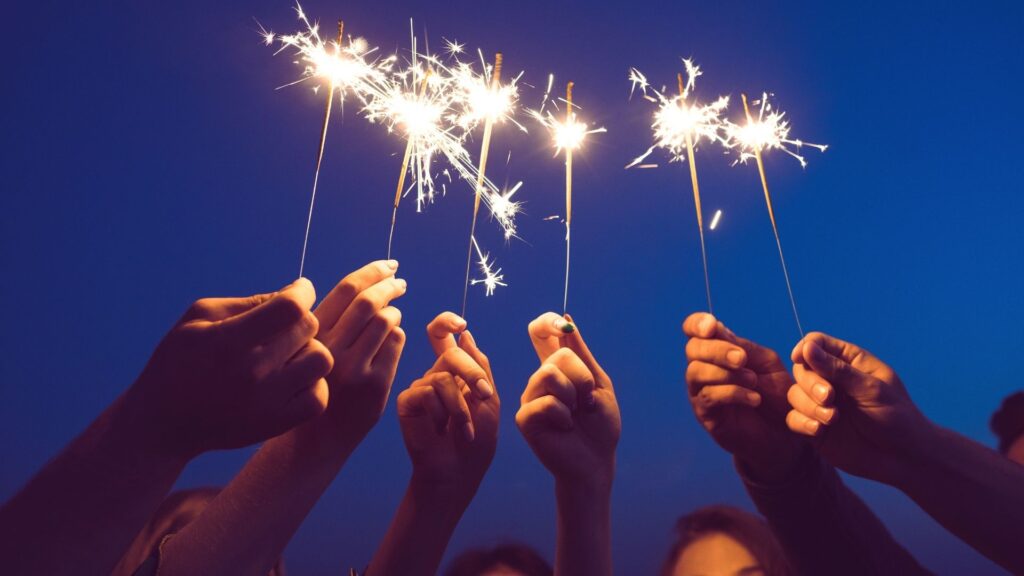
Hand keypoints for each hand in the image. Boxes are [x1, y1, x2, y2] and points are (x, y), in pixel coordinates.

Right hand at [128, 278, 332, 457]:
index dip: (302, 291)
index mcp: (229, 341)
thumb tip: (293, 293)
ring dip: (309, 350)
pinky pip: (319, 397)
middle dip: (300, 319)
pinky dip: (313, 384)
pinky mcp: (275, 424)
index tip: (299, 290)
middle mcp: (252, 372)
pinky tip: (293, 379)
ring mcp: (267, 402)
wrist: (162, 424)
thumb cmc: (178, 361)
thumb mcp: (198, 319)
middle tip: (282, 327)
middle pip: (308, 328)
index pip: (289, 308)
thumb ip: (247, 302)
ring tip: (288, 354)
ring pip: (321, 360)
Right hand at [314, 260, 407, 439]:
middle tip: (400, 281)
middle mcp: (330, 349)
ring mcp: (354, 368)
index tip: (388, 265)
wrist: (318, 436)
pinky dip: (397, 334)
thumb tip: (367, 282)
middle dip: (389, 284)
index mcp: (311, 334)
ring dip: (394, 311)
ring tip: (392, 313)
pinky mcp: (375, 384)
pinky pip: (396, 342)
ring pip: (386, 320)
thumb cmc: (317, 382)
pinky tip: (391, 338)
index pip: (346, 289)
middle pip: (369, 301)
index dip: (372, 271)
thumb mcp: (313, 347)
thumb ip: (333, 319)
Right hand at [397, 312, 498, 492]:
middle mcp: (435, 375)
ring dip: (460, 406)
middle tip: (484, 395)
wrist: (458, 473)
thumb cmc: (477, 442)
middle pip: (450, 353)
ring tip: (465, 429)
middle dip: (471, 373)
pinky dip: (442, 412)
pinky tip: (442, 431)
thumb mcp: (489, 401)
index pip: (444, 337)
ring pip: (442, 377)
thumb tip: (465, 334)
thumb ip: (480, 367)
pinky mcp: (407, 401)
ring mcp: (420, 388)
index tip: (461, 324)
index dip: (447, 322)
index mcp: (456, 372)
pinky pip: (426, 392)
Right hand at [517, 313, 619, 486]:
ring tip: (575, 415)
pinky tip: (565, 428)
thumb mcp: (599, 384)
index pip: (540, 333)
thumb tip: (566, 319)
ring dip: (574, 396)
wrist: (596, 461)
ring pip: (550, 374)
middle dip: (582, 378)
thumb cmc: (600, 426)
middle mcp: (539, 380)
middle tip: (586, 402)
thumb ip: (582, 354)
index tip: (561, 325)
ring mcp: (530, 397)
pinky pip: (546, 402)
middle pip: (558, 355)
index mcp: (556, 368)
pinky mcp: (524, 418)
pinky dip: (565, 415)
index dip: (547, 322)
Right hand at [683, 313, 803, 480]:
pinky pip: (709, 397)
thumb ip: (743, 347)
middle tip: (741, 359)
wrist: (786, 433)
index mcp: (717, 350)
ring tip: (753, 381)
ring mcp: (700, 392)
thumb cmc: (776, 395)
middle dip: (716, 350)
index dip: (696, 324)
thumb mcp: (766, 364)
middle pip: (692, 349)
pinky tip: (754, 398)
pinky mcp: (705, 415)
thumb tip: (717, 329)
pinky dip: (733, 393)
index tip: (711, 327)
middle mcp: (703, 368)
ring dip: (726, 373)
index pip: (693, 330)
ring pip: (696, 372)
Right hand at [788, 332, 930, 483]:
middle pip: (802, 369)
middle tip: (829, 398)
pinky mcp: (814, 427)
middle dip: (811, 383)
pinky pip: (794, 419)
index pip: (817, 344)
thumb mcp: (871, 389)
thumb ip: (837, 369)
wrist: (902, 458)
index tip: (800, 358)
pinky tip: (820, 430)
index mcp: (849, 362)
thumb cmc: (896, 417)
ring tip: (832, 418)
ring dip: (809, 405)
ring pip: (795, 394)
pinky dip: (802, 423)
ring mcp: (821, 404)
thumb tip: (807, 347)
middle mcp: (831, 380)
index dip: (805, 348)